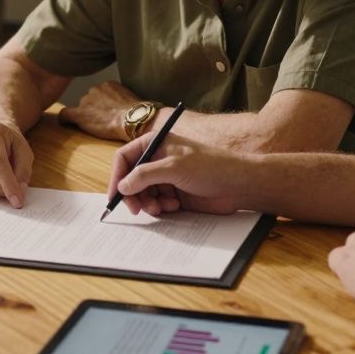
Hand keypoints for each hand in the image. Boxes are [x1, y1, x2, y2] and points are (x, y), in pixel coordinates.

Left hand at [58, 81, 141, 140]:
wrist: (134, 120)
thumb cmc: (138, 113)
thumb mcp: (131, 99)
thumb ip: (121, 99)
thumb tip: (123, 107)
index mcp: (108, 84)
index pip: (99, 94)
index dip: (101, 103)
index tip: (106, 111)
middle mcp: (95, 89)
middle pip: (88, 100)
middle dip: (93, 109)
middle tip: (102, 121)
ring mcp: (86, 101)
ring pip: (80, 108)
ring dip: (85, 116)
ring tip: (95, 126)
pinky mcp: (80, 114)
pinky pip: (65, 114)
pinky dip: (64, 119)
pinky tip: (64, 123)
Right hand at [107, 133, 245, 215]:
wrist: (239, 185)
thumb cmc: (211, 166)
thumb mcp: (174, 167)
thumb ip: (144, 175)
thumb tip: (122, 186)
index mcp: (155, 144)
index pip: (124, 158)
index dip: (117, 176)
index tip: (115, 196)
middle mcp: (157, 160)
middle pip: (131, 179)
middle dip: (133, 194)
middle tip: (137, 209)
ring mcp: (166, 177)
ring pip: (142, 194)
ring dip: (148, 203)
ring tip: (162, 207)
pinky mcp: (174, 194)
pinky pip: (156, 203)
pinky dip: (161, 207)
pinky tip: (175, 206)